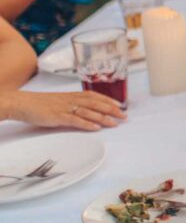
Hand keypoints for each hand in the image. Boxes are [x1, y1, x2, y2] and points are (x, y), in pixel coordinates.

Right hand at [1, 91, 125, 130]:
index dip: (109, 100)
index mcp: (73, 95)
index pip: (95, 96)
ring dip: (103, 118)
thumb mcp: (60, 101)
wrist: (23, 103)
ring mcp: (65, 108)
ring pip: (89, 112)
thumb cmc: (41, 103)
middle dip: (112, 109)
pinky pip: (75, 120)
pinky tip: (96, 128)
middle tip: (124, 116)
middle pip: (96, 104)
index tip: (121, 105)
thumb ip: (73, 104)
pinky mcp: (58, 117)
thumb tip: (87, 111)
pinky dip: (87, 124)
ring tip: (115, 123)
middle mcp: (72, 100)